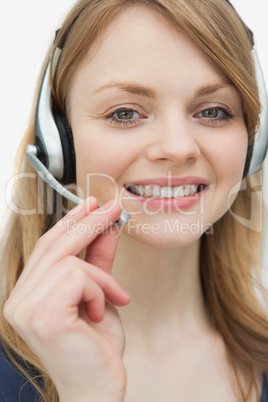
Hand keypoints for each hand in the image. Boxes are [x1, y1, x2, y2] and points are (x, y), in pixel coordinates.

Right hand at [4, 197, 129, 401]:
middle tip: (113, 209)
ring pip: (69, 261)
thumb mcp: (100, 293)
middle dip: (88, 223)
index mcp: (27, 294)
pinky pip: (78, 278)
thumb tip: (107, 227)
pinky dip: (100, 289)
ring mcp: (26, 307)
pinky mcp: (43, 315)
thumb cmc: (95, 347)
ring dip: (100, 276)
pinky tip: (100, 312)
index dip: (70, 221)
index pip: (47, 246)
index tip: (93, 204)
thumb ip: (99, 259)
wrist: (98, 390)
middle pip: (54, 245)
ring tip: (114, 298)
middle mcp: (19, 299)